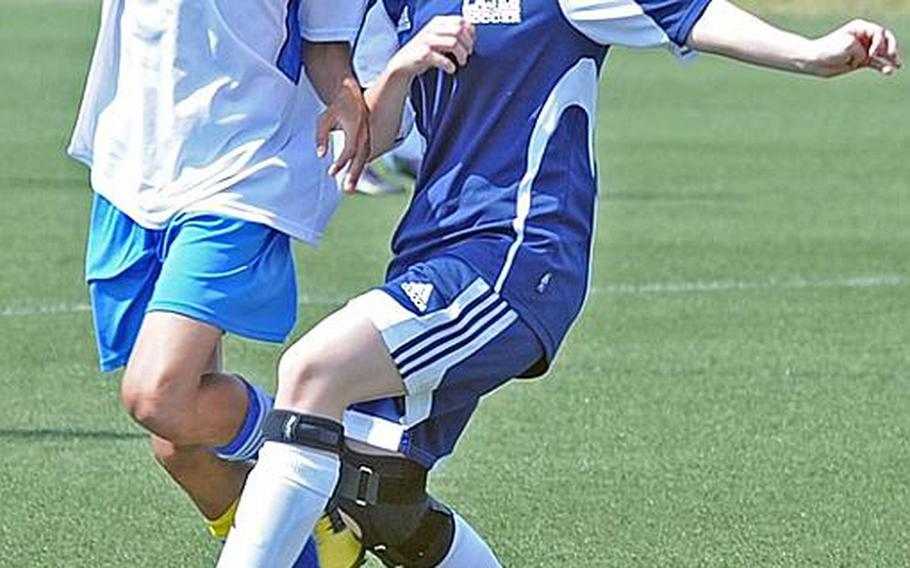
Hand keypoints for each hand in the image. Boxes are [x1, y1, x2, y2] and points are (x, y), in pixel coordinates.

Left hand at [317, 77, 370, 192]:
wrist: (359, 93)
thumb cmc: (340, 105)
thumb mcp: (325, 118)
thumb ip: (321, 136)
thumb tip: (320, 155)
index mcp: (357, 127)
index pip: (349, 150)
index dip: (340, 163)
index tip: (331, 172)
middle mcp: (367, 134)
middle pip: (361, 159)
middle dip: (353, 176)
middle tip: (347, 191)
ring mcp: (374, 136)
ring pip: (366, 158)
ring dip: (357, 173)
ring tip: (348, 188)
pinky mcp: (376, 138)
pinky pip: (368, 154)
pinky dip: (360, 164)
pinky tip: (352, 174)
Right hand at [388, 16, 475, 77]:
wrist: (403, 63)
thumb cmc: (424, 51)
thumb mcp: (438, 37)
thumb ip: (452, 33)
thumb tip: (472, 34)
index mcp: (437, 22)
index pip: (461, 21)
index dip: (470, 33)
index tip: (471, 44)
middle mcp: (432, 28)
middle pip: (459, 30)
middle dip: (467, 44)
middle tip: (467, 54)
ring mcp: (426, 41)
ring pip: (453, 43)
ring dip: (461, 55)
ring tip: (460, 62)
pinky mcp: (422, 54)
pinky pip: (441, 58)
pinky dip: (449, 65)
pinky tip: (451, 69)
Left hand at [809, 20, 901, 76]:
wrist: (813, 61)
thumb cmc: (827, 49)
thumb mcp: (847, 45)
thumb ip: (861, 50)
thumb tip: (867, 59)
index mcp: (860, 28)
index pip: (879, 32)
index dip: (879, 44)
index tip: (870, 55)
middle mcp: (863, 37)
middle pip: (884, 40)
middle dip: (890, 48)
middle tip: (892, 55)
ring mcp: (863, 50)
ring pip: (882, 53)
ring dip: (890, 58)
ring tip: (897, 65)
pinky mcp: (860, 62)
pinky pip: (875, 63)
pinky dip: (882, 67)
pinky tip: (889, 71)